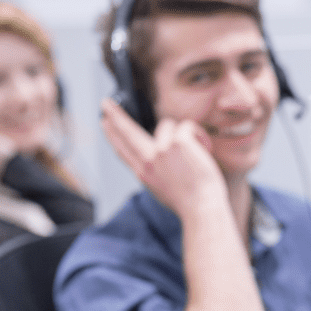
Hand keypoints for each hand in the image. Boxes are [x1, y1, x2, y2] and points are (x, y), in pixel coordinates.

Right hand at [100, 97, 226, 217]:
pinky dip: (198, 135)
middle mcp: (148, 161)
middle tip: (105, 103)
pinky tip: (204, 149)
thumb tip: (155, 151)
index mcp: (144, 174)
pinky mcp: (177, 142)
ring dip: (183, 134)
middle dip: (115, 116)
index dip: (112, 135)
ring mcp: (161, 150)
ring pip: (168, 125)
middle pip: (127, 133)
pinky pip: (187, 126)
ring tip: (196, 153)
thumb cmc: (190, 201)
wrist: (201, 208)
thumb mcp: (163, 189)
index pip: (123, 150)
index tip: (105, 123)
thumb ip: (155, 170)